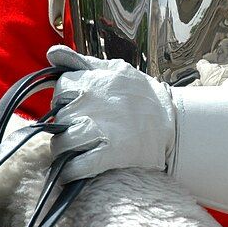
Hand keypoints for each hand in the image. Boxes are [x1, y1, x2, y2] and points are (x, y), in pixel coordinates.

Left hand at [47, 45, 175, 183]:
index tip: (76, 106)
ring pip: (62, 144)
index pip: (60, 89)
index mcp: (92, 81)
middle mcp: (90, 103)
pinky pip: (75, 167)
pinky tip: (74, 172)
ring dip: (64, 151)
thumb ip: (83, 63)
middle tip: (80, 130)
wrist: (173, 123)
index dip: (65, 100)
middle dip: (65, 127)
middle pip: (59, 120)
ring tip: (75, 152)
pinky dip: (71, 172)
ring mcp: (98, 129)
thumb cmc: (143, 96)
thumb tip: (53, 54)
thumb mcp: (117, 70)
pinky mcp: (108, 154)